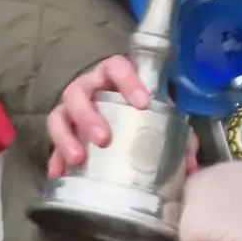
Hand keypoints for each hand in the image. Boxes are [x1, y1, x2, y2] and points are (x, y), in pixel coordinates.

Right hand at [45, 55, 198, 178]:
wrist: (113, 97)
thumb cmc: (136, 100)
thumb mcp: (154, 105)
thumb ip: (173, 127)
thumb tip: (189, 164)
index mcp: (114, 73)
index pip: (118, 67)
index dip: (129, 82)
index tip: (143, 103)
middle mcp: (87, 86)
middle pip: (78, 93)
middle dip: (89, 116)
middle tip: (105, 139)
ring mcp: (70, 105)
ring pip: (58, 115)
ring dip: (67, 137)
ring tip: (79, 158)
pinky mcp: (61, 127)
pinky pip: (51, 141)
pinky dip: (55, 157)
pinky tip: (59, 173)